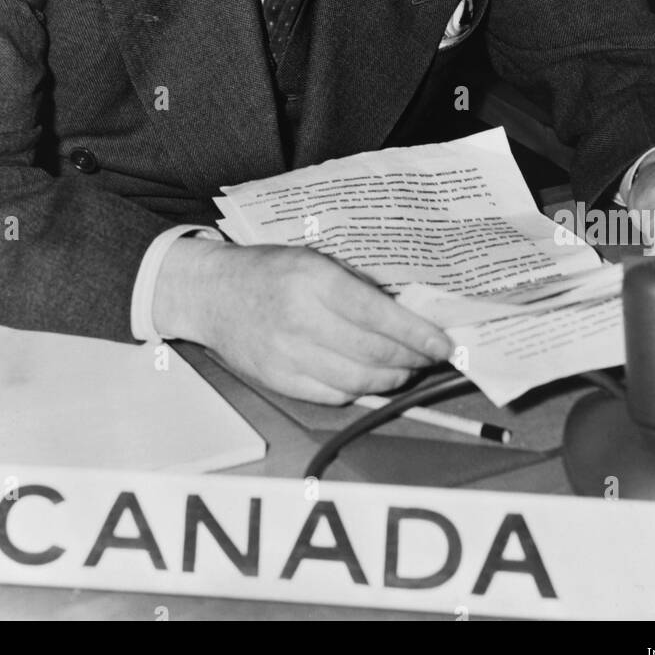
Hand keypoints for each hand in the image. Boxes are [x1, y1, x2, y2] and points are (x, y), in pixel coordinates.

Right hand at [153, 238, 451, 403]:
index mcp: (313, 280)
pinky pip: (334, 394)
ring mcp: (287, 355)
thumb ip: (358, 284)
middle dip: (412, 358)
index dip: (418, 334)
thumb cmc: (269, 271)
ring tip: (404, 368)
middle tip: (429, 355)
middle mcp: (300, 319)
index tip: (443, 344)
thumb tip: (409, 312)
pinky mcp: (278, 381)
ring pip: (359, 380)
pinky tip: (369, 377)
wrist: (212, 293)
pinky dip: (360, 389)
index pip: (378, 316)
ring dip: (391, 378)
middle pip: (374, 352)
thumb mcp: (316, 259)